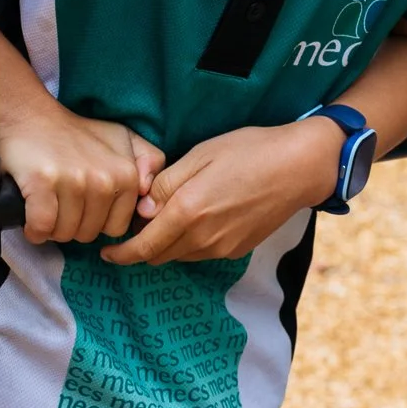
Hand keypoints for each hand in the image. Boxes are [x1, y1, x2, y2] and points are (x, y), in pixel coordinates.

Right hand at [0, 97, 165, 245]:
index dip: (97, 222)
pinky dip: (34, 229)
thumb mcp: (124, 139)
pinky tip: (32, 216)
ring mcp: (75, 181)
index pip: (115, 228)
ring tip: (48, 205)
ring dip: (52, 227)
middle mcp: (105, 179)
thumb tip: (147, 190)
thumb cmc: (78, 135)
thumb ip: (150, 161)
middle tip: (62, 202)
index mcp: (127, 174)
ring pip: (64, 233)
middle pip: (89, 234)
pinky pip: (41, 227)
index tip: (84, 206)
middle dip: (73, 225)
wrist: (32, 118)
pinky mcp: (44, 182)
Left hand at [100, 119, 337, 265]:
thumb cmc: (249, 151)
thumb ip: (166, 185)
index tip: (107, 251)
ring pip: (179, 256)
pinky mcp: (237, 249)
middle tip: (135, 228)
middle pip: (158, 256)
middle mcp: (202, 238)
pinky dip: (189, 243)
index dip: (120, 254)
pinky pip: (201, 253)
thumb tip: (142, 210)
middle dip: (141, 248)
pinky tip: (197, 219)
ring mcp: (222, 247)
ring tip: (167, 220)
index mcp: (187, 212)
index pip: (142, 248)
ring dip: (166, 245)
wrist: (299, 167)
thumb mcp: (201, 155)